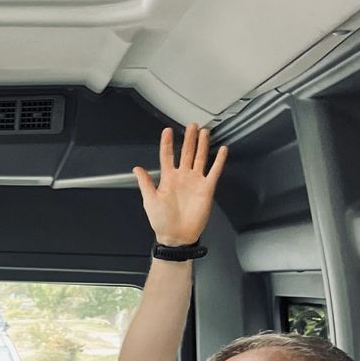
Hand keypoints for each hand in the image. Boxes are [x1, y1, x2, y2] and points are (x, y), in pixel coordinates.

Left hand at [134, 124, 225, 245]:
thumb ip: (145, 183)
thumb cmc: (162, 221)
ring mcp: (195, 181)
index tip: (167, 130)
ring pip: (200, 158)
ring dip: (202, 145)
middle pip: (186, 153)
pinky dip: (219, 161)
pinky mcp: (207, 188)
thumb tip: (137, 168)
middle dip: (189, 139)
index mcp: (167, 178)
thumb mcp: (149, 200)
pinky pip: (214, 171)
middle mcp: (182, 177)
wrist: (177, 236)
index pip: (167, 156)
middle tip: (192, 125)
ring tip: (204, 132)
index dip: (167, 143)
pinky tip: (222, 150)